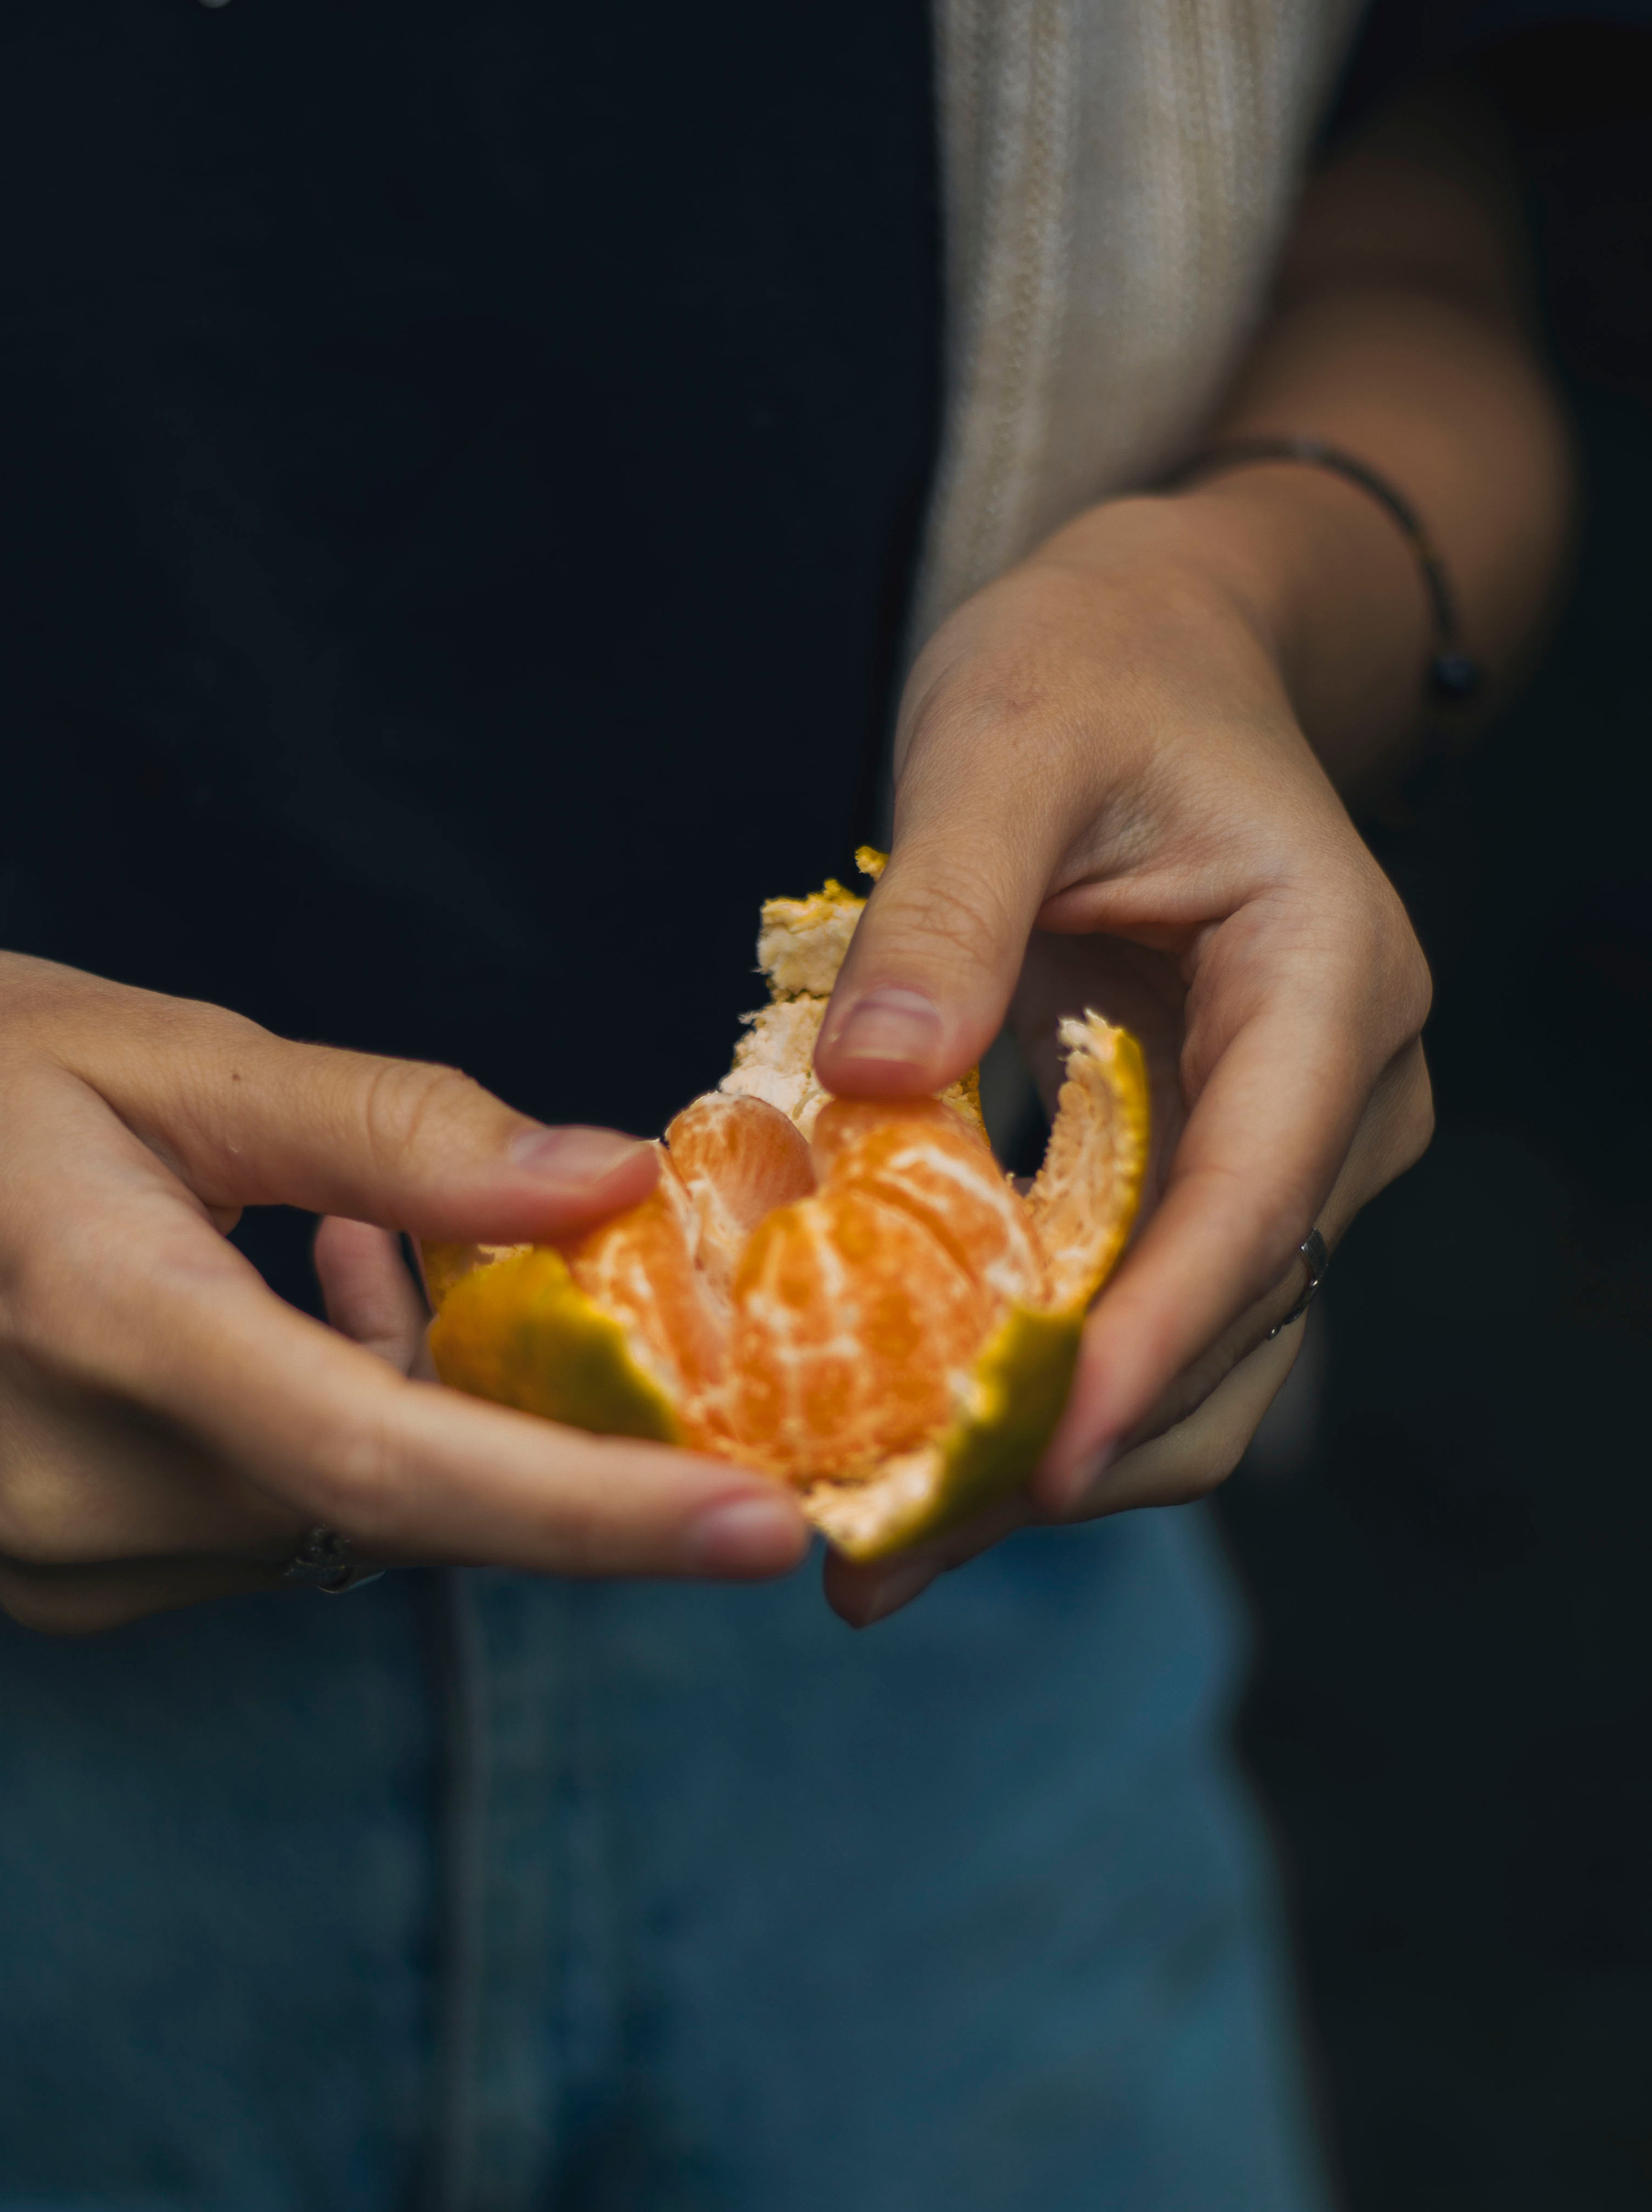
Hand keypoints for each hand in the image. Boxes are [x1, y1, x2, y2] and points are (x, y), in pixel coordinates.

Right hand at [0, 945, 808, 1631]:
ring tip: (326, 1235)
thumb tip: (604, 1182)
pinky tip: (274, 1298)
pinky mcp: (60, 1580)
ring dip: (407, 1393)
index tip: (766, 1531)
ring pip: (347, 1513)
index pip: (395, 1462)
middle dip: (516, 1401)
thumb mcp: (153, 1051)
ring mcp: (65, 1564)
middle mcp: (86, 1498)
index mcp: (106, 1330)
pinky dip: (331, 1425)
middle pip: (403, 1497)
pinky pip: (274, 1522)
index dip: (595, 1509)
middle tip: (517, 1252)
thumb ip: (391, 1127)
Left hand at [813, 492, 1433, 1626]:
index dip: (1157, 1339)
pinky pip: (1137, 1303)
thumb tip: (873, 1082)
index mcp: (1330, 978)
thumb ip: (946, 905)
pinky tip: (905, 1445)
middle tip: (885, 1558)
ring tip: (871, 1555)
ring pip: (1197, 1348)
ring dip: (1047, 1457)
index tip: (1040, 1463)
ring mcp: (1283, 1139)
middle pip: (1234, 1318)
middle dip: (1078, 1453)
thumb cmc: (1094, 671)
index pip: (1257, 1192)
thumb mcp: (1001, 743)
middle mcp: (1340, 1086)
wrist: (1154, 653)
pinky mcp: (1203, 1164)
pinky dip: (1036, 1385)